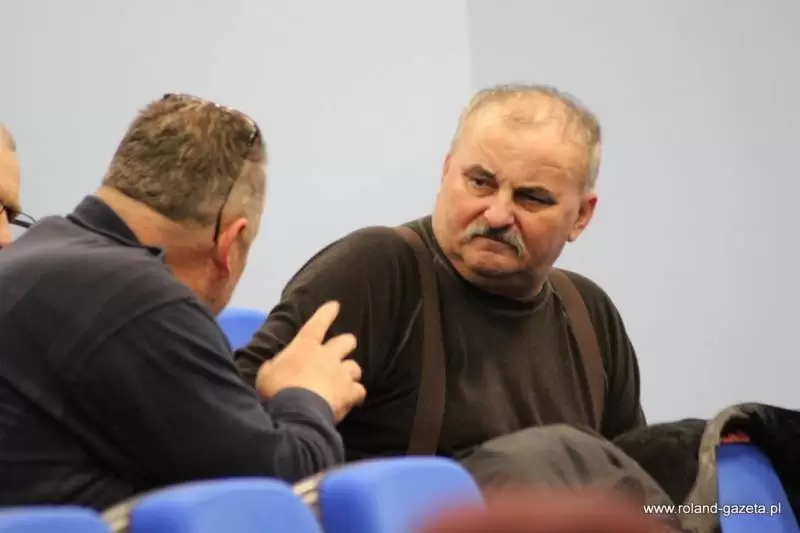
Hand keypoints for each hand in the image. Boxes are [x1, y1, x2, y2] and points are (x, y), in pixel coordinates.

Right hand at [255, 301, 365, 420]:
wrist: (298, 412)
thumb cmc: (277, 390)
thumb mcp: (266, 375)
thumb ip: (273, 367)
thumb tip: (274, 365)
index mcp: (305, 346)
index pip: (318, 323)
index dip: (326, 313)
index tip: (335, 305)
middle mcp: (327, 355)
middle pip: (347, 341)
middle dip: (346, 344)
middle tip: (343, 351)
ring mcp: (341, 373)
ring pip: (355, 367)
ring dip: (350, 373)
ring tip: (346, 381)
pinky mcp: (350, 392)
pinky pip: (359, 390)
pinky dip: (356, 394)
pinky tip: (352, 400)